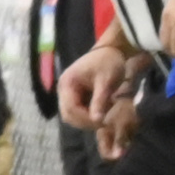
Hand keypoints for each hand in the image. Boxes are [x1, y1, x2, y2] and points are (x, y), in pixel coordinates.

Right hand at [62, 39, 146, 155]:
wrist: (111, 50)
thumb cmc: (108, 63)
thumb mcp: (106, 83)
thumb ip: (99, 101)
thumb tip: (97, 121)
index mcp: (67, 84)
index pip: (70, 109)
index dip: (85, 119)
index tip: (104, 122)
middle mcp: (63, 89)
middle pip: (68, 114)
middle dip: (85, 121)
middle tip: (104, 123)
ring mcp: (68, 91)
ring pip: (72, 114)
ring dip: (86, 119)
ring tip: (104, 118)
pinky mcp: (75, 93)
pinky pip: (77, 110)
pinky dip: (88, 114)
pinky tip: (101, 112)